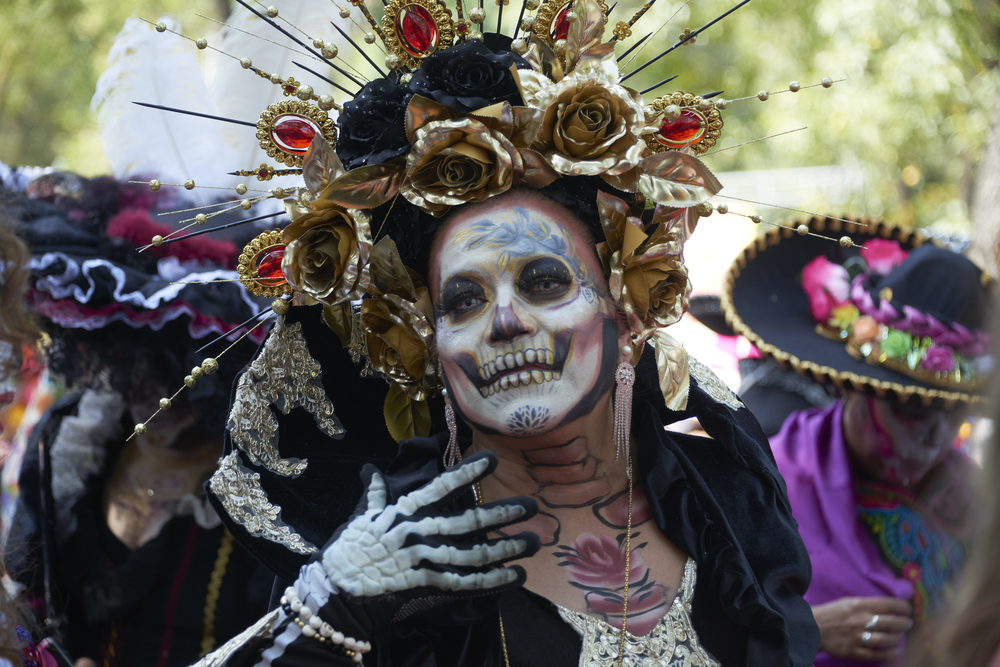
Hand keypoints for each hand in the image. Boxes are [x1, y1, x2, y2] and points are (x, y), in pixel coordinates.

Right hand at [322, 451, 538, 624]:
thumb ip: (374, 493)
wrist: (337, 587)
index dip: (467, 473)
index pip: (440, 487)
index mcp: (403, 511)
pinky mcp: (424, 584)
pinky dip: (490, 581)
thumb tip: (371, 470)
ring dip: (504, 548)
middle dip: (500, 514)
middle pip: (466, 521)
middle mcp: (417, 533)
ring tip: (532, 542)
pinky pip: (464, 583)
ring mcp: (422, 560)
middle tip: (531, 506)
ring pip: (472, 553)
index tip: (491, 459)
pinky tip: (514, 576)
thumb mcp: (362, 516)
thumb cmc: (349, 549)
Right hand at [812, 596, 912, 660]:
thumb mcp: (848, 602)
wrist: (811, 626)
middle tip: (907, 624)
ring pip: (886, 639)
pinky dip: (889, 654)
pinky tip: (895, 651)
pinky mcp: (853, 651)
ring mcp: (857, 637)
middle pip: (891, 623)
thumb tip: (888, 607)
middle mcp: (860, 620)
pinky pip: (876, 655)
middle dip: (904, 623)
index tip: (907, 609)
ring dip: (897, 638)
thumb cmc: (831, 612)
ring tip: (900, 636)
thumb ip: (867, 604)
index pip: (888, 604)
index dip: (903, 607)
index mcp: (859, 605)